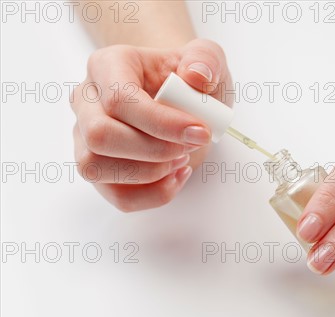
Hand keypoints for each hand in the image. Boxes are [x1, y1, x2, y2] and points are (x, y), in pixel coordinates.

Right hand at [71, 38, 231, 211]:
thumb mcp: (207, 60)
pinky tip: (176, 175)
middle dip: (154, 150)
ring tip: (182, 158)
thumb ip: (206, 60)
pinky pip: (117, 196)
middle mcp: (87, 101)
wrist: (182, 100)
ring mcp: (85, 137)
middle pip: (100, 136)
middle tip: (191, 144)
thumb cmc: (188, 80)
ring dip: (150, 173)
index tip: (201, 132)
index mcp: (108, 65)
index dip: (162, 123)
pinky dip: (153, 194)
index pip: (119, 99)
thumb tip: (195, 76)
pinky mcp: (99, 168)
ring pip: (95, 168)